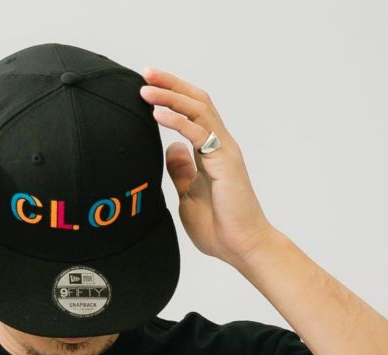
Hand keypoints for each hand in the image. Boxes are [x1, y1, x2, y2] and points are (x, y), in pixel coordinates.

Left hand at [138, 68, 276, 268]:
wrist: (242, 247)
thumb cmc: (220, 228)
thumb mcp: (189, 195)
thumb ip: (181, 172)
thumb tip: (170, 150)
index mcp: (211, 151)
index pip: (193, 112)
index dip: (172, 95)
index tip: (148, 86)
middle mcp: (220, 145)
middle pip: (196, 101)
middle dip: (170, 84)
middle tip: (145, 73)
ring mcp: (224, 151)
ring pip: (198, 110)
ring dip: (171, 96)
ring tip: (146, 88)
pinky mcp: (224, 162)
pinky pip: (198, 133)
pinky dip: (177, 120)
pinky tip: (157, 114)